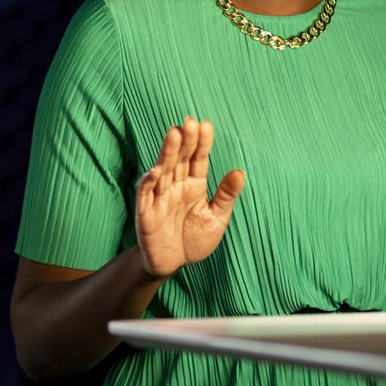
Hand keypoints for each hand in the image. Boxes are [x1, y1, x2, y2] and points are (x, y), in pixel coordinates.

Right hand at [134, 117, 245, 278]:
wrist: (172, 264)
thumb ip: (225, 195)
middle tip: (190, 121)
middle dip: (185, 140)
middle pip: (180, 159)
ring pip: (163, 169)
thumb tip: (239, 172)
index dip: (201, 143)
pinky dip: (149, 180)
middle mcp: (176, 186)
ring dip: (167, 152)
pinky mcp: (146, 211)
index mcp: (194, 185)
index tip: (206, 125)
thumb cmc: (193, 240)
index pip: (198, 159)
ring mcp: (159, 197)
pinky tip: (157, 169)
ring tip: (174, 134)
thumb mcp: (216, 218)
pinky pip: (146, 193)